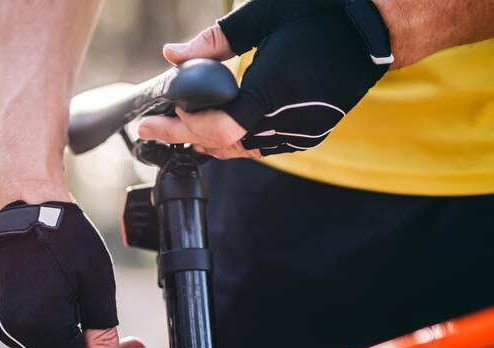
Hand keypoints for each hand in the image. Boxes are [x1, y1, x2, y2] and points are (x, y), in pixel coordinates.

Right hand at [0, 201, 140, 347]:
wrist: (28, 208)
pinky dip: (70, 341)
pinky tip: (94, 329)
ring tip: (126, 341)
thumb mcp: (97, 287)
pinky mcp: (7, 316)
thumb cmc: (65, 239)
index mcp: (41, 330)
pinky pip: (43, 340)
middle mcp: (19, 335)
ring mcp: (9, 326)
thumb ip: (103, 337)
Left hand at [139, 0, 391, 157]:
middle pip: (225, 144)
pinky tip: (218, 134)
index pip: (219, 127)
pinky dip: (237, 142)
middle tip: (155, 130)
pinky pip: (263, 148)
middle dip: (186, 136)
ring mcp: (302, 132)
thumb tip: (172, 55)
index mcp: (276, 88)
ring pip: (243, 151)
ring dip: (210, 142)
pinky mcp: (310, 135)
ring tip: (180, 133)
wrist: (374, 30)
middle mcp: (289, 119)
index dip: (186, 126)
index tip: (161, 116)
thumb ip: (214, 41)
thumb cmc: (321, 14)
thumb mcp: (264, 16)